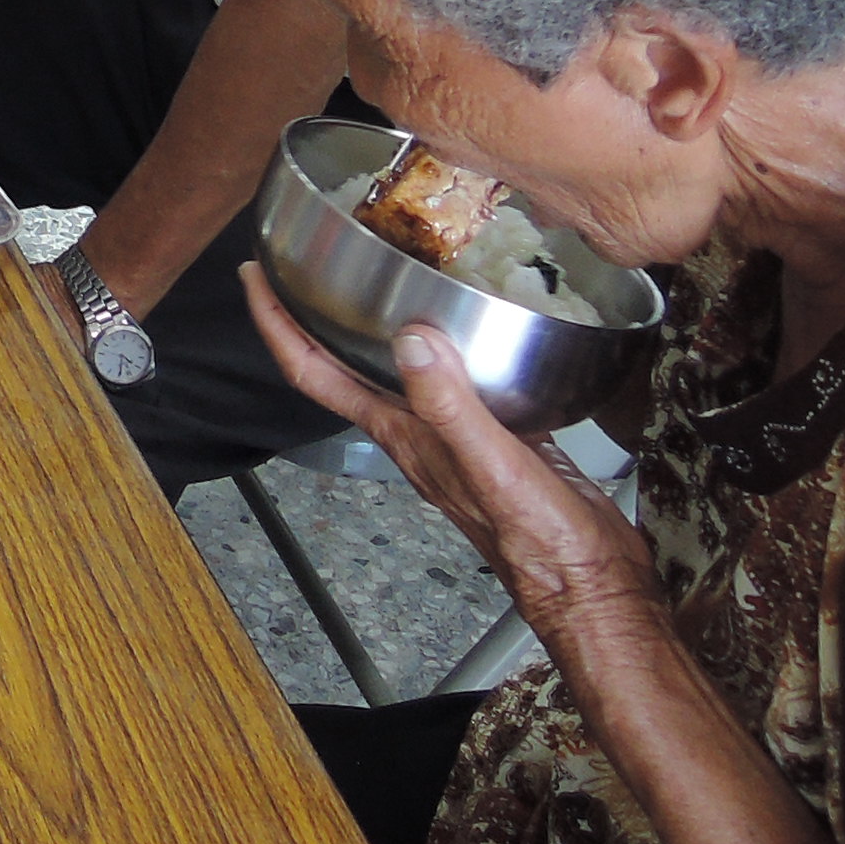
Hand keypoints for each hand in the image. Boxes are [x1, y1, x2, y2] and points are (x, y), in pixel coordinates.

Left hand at [241, 264, 663, 633]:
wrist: (592, 585)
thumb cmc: (540, 542)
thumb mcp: (491, 465)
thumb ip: (449, 406)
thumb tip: (410, 341)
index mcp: (401, 435)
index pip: (314, 373)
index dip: (277, 324)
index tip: (252, 275)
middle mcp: (416, 432)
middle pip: (342, 365)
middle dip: (311, 314)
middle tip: (298, 258)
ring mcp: (455, 434)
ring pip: (396, 369)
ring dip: (372, 325)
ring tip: (368, 273)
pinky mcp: (499, 434)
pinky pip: (456, 378)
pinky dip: (447, 343)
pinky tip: (468, 320)